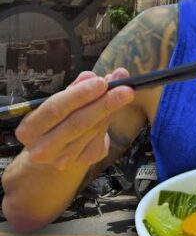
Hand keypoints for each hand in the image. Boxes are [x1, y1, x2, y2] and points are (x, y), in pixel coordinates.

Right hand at [14, 69, 133, 170]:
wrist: (52, 152)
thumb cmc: (54, 121)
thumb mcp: (57, 103)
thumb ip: (74, 89)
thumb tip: (91, 76)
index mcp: (29, 130)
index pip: (55, 110)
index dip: (80, 95)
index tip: (102, 82)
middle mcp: (43, 148)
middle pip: (78, 123)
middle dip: (104, 103)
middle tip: (125, 88)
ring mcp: (64, 159)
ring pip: (93, 130)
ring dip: (112, 110)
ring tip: (125, 92)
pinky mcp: (84, 160)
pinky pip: (102, 137)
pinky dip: (110, 119)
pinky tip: (117, 106)